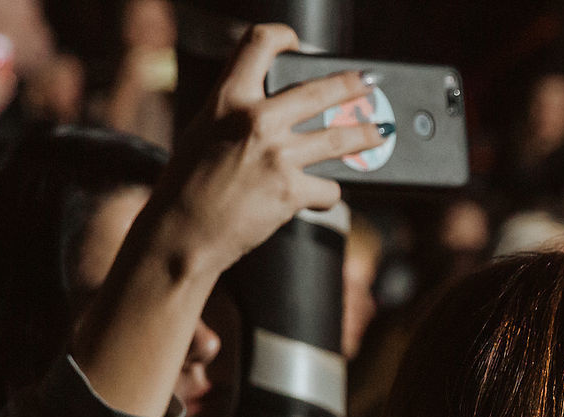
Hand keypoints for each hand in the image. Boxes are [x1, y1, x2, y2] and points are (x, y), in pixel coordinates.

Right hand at [145, 24, 387, 277]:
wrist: (182, 233)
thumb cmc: (187, 185)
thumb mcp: (203, 130)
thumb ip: (238, 113)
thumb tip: (275, 108)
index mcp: (228, 99)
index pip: (258, 43)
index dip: (282, 36)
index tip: (296, 42)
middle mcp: (255, 120)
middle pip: (319, 89)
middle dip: (352, 84)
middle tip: (369, 83)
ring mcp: (277, 155)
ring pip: (339, 137)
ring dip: (366, 134)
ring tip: (380, 132)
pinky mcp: (291, 191)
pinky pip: (328, 188)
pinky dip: (327, 193)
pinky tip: (320, 196)